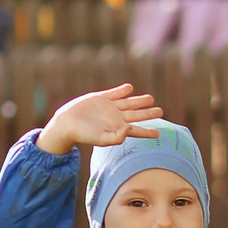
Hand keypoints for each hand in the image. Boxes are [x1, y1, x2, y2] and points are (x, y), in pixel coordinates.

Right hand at [37, 83, 163, 155]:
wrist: (67, 124)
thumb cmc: (83, 135)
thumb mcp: (101, 139)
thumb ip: (116, 137)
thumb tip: (129, 129)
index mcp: (117, 129)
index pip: (136, 130)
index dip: (147, 132)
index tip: (158, 134)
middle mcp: (115, 118)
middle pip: (135, 115)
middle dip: (148, 113)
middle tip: (160, 111)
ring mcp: (108, 107)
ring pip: (128, 103)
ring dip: (139, 101)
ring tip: (150, 98)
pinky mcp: (100, 98)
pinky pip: (114, 93)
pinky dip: (122, 90)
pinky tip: (129, 88)